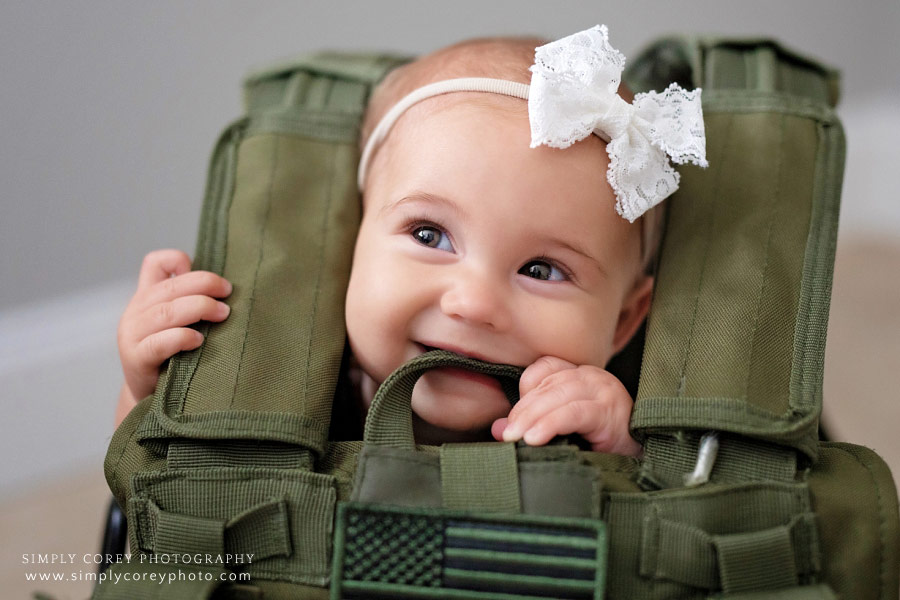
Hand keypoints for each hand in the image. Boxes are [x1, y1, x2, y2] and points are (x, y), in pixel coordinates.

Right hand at [117, 249, 231, 403]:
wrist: (150, 398)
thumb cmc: (174, 356)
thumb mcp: (179, 323)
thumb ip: (192, 301)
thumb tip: (222, 285)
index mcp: (147, 296)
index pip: (154, 263)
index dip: (177, 259)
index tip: (211, 276)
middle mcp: (136, 311)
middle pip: (170, 286)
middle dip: (204, 285)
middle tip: (228, 293)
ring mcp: (132, 334)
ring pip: (165, 311)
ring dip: (199, 308)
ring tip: (223, 314)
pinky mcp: (135, 359)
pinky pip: (158, 343)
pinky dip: (181, 338)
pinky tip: (199, 341)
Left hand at [491, 356, 641, 456]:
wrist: (643, 464)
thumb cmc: (601, 446)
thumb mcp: (562, 431)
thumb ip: (532, 424)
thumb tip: (497, 429)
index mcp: (580, 375)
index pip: (545, 367)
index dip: (526, 389)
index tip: (514, 419)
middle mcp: (592, 377)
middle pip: (547, 383)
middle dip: (522, 410)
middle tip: (507, 435)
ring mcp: (604, 391)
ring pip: (557, 395)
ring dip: (532, 417)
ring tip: (516, 438)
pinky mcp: (609, 412)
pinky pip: (573, 412)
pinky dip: (550, 424)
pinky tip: (534, 439)